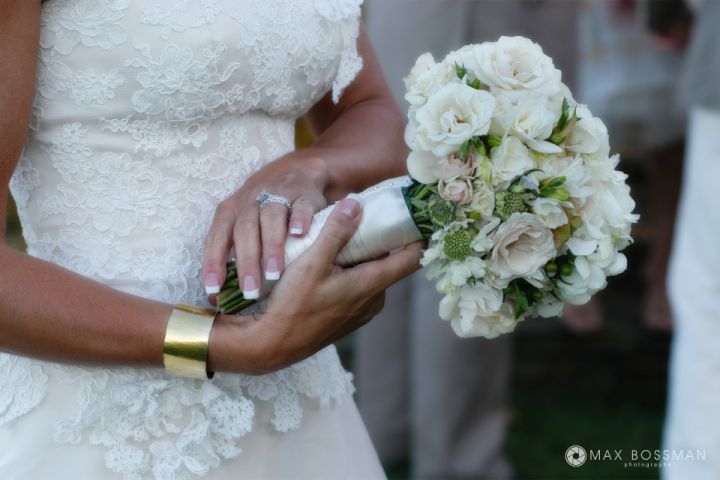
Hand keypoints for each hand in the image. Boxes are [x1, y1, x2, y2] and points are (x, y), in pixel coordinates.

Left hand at [202, 154, 327, 300]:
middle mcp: (251, 200)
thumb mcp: (241, 227)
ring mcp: (278, 194)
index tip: (214, 289)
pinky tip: (300, 235)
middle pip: (245, 231)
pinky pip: (301, 206)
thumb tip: (214, 298)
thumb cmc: (261, 211)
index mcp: (230, 211)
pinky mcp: (303, 193)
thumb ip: (229, 258)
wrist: (294, 173)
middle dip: (247, 262)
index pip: (217, 238)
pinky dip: (300, 219)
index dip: (214, 263)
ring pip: (271, 219)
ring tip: (275, 274)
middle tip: (251, 290)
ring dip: (272, 246)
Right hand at [208, 197, 422, 374]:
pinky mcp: (349, 317)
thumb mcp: (312, 261)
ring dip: (360, 257)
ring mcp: (362, 311)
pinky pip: (359, 287)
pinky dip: (350, 272)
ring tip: (338, 240)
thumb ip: (336, 232)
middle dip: (379, 241)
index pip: (412, 259)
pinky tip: (327, 265)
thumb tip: (357, 203)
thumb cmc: (293, 304)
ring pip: (371, 274)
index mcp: (371, 284)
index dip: (417, 236)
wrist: (273, 344)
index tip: (414, 216)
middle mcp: (374, 300)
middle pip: (388, 262)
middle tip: (362, 217)